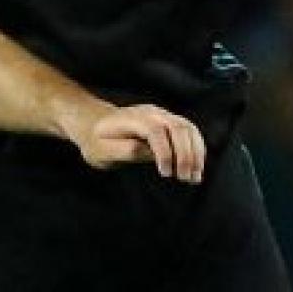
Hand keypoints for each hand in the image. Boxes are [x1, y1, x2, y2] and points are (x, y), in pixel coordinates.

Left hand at [70, 104, 205, 182]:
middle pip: (177, 127)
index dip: (164, 152)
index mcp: (132, 118)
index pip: (155, 131)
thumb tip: (146, 152)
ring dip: (195, 152)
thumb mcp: (101, 150)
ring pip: (188, 128)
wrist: (95, 124)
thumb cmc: (96, 141)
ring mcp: (162, 114)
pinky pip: (189, 130)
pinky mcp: (168, 121)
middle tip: (186, 179)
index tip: (166, 174)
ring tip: (195, 176)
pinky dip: (197, 148)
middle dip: (186, 154)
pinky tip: (197, 166)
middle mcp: (150, 112)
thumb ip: (123, 150)